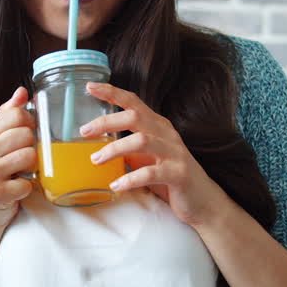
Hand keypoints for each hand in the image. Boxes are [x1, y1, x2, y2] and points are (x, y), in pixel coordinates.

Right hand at [0, 87, 36, 233]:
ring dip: (31, 168)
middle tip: (19, 159)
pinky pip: (27, 183)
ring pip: (31, 156)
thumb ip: (7, 115)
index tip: (24, 135)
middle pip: (27, 134)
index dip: (29, 124)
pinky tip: (14, 189)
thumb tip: (22, 92)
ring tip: (18, 173)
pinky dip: (26, 188)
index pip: (18, 114)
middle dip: (30, 147)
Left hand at [81, 82, 226, 227]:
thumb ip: (127, 147)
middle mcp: (166, 133)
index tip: (90, 86)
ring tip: (96, 160)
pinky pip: (151, 173)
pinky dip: (130, 178)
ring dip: (114, 149)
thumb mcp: (146, 157)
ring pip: (142, 141)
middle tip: (84, 132)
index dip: (112, 92)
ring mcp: (175, 152)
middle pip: (134, 116)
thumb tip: (94, 146)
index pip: (133, 101)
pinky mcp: (179, 174)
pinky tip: (116, 185)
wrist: (202, 200)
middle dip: (107, 121)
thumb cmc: (169, 177)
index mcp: (157, 125)